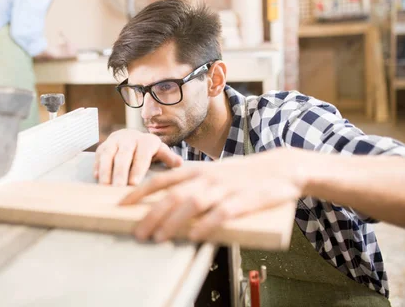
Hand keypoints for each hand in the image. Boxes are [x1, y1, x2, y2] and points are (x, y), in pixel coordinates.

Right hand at [93, 129, 182, 185]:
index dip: (137, 169)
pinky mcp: (103, 146)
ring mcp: (114, 142)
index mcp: (145, 141)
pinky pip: (98, 155)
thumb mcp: (160, 150)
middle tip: (117, 188)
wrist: (130, 136)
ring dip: (105, 170)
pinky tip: (97, 177)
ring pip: (108, 155)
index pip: (141, 155)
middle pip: (123, 156)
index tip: (133, 183)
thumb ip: (168, 157)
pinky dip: (97, 166)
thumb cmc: (147, 149)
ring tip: (104, 186)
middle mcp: (128, 139)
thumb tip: (179, 163)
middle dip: (119, 172)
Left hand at [119, 147, 307, 242]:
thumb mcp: (214, 173)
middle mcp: (207, 178)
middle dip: (152, 214)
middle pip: (173, 195)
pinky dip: (206, 225)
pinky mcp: (244, 201)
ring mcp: (225, 188)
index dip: (140, 192)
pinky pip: (222, 214)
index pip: (162, 180)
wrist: (282, 168)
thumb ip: (193, 185)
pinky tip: (194, 236)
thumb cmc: (243, 174)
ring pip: (193, 204)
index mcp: (198, 170)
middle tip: (138, 232)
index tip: (122, 204)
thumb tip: (167, 203)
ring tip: (158, 237)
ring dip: (173, 221)